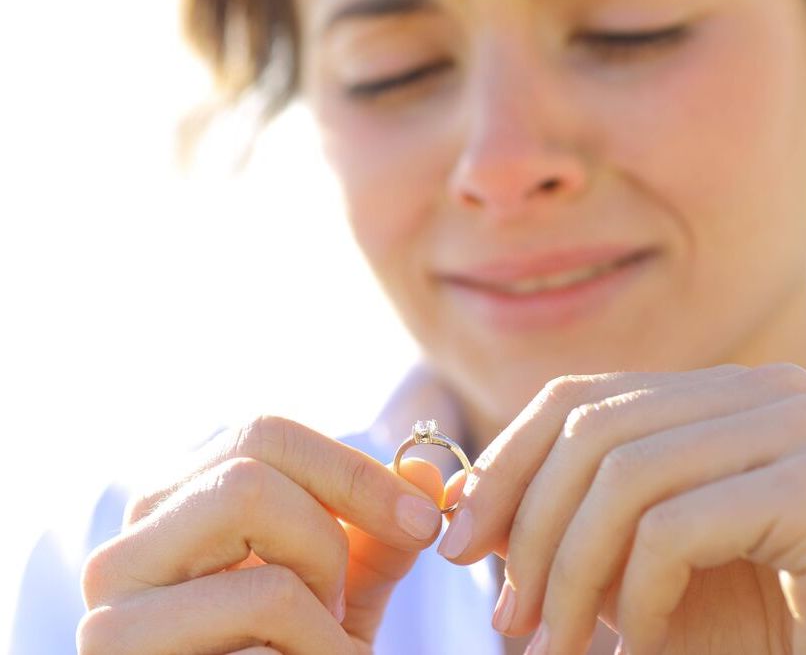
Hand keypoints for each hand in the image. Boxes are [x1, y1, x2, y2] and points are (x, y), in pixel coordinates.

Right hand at [77, 416, 444, 653]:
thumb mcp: (340, 598)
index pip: (264, 434)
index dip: (353, 468)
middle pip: (252, 457)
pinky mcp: (119, 643)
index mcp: (179, 514)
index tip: (424, 517)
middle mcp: (132, 539)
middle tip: (351, 593)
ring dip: (322, 574)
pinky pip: (263, 595)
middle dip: (335, 515)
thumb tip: (425, 469)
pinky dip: (320, 638)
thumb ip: (377, 537)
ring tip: (322, 636)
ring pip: (247, 500)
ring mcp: (116, 591)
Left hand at [438, 364, 805, 653]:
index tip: (459, 541)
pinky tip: (643, 640)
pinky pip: (672, 529)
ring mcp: (800, 431)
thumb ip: (555, 515)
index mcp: (717, 391)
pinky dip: (635, 596)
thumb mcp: (623, 558)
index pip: (577, 399)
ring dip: (570, 575)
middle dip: (529, 531)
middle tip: (509, 618)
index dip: (503, 466)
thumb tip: (454, 499)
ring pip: (624, 479)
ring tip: (557, 644)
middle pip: (593, 433)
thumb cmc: (736, 620)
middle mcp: (765, 391)